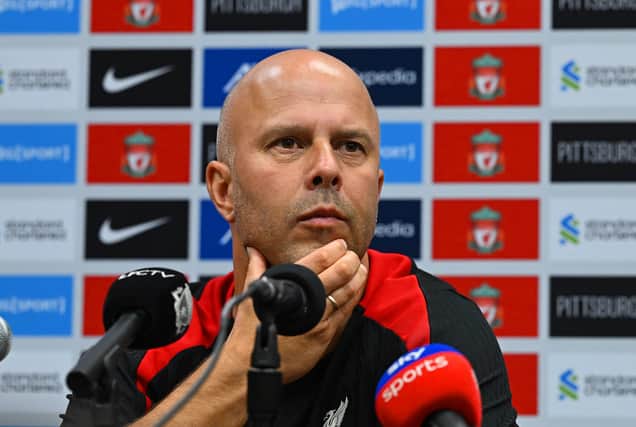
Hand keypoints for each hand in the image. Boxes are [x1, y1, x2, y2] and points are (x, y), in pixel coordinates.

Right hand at [224, 239, 367, 383]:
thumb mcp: (252, 296)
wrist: (249, 366)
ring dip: (357, 277)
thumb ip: (257, 269)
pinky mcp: (325, 337)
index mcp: (290, 287)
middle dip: (350, 260)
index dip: (333, 250)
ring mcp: (319, 320)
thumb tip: (255, 251)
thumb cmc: (248, 332)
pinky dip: (353, 299)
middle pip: (338, 274)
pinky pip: (344, 314)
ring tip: (362, 267)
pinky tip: (357, 292)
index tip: (341, 244)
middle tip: (354, 254)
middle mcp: (307, 302)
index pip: (317, 261)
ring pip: (346, 293)